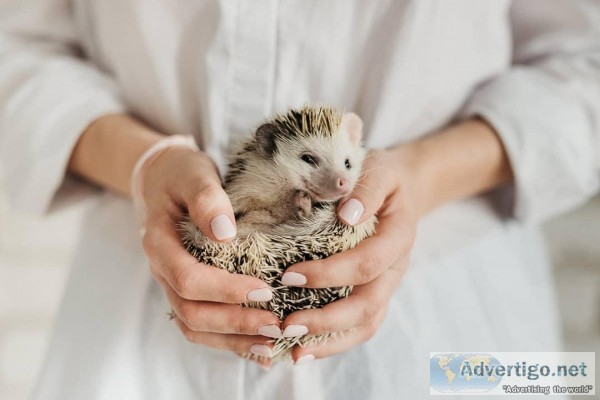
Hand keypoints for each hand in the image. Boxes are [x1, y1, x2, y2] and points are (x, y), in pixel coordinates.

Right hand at [140, 146, 280, 367]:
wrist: (165, 180)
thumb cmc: (182, 175)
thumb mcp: (193, 175)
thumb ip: (206, 199)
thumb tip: (224, 232)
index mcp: (160, 243)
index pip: (187, 277)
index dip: (224, 289)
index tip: (264, 290)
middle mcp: (162, 270)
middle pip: (191, 311)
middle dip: (234, 322)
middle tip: (276, 324)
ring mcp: (173, 284)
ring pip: (195, 326)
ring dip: (233, 340)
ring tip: (271, 344)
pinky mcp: (189, 291)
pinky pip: (203, 324)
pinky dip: (230, 340)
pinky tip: (259, 348)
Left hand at [280, 146, 418, 363]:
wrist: (401, 189)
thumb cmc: (383, 178)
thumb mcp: (379, 170)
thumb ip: (366, 190)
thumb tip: (347, 215)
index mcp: (398, 237)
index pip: (367, 263)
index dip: (331, 273)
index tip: (290, 275)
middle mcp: (395, 268)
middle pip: (368, 304)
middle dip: (327, 318)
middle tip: (287, 323)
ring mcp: (387, 285)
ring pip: (366, 324)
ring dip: (330, 339)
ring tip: (293, 349)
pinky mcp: (375, 293)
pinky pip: (361, 326)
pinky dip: (335, 342)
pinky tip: (305, 349)